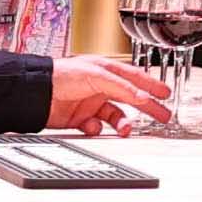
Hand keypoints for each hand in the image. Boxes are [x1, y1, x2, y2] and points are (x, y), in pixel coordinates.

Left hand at [45, 56, 169, 133]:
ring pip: (116, 117)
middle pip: (131, 99)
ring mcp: (91, 104)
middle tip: (163, 116)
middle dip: (148, 108)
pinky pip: (97, 128)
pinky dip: (97, 129)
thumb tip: (143, 97)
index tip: (166, 94)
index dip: (152, 86)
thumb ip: (123, 88)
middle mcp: (101, 88)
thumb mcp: (98, 76)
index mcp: (107, 72)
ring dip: (123, 124)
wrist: (36, 93)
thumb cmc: (61, 75)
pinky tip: (92, 126)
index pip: (136, 79)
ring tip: (126, 129)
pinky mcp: (80, 119)